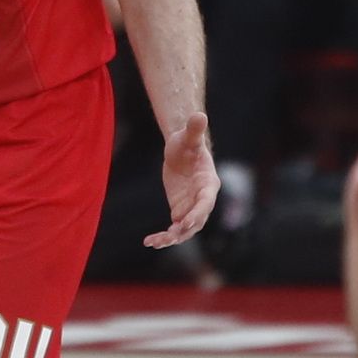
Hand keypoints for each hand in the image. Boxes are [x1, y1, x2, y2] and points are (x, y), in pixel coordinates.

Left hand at [149, 113, 219, 248]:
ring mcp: (192, 207)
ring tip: (155, 242)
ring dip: (172, 238)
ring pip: (185, 229)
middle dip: (184, 230)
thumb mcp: (188, 137)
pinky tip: (149, 241)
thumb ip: (194, 130)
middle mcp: (203, 199)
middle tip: (169, 236)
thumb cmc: (188, 142)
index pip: (206, 201)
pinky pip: (174, 229)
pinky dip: (164, 237)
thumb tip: (200, 115)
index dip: (197, 212)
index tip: (184, 222)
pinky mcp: (180, 211)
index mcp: (208, 182)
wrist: (181, 150)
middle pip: (197, 219)